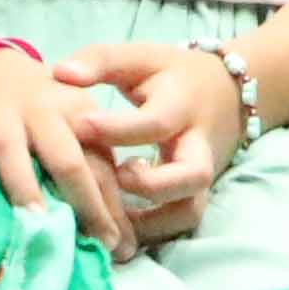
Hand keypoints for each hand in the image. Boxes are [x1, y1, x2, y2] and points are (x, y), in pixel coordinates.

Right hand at [0, 38, 132, 250]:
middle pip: (66, 158)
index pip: (100, 167)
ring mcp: (0, 113)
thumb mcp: (78, 127)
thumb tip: (115, 239)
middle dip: (81, 199)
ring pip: (12, 148)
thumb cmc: (45, 110)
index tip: (119, 248)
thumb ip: (95, 170)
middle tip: (90, 242)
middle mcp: (43, 112)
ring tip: (33, 219)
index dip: (111, 208)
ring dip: (23, 184)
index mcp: (79, 116)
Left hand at [55, 42, 245, 245]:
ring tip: (110, 211)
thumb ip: (100, 61)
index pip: (156, 122)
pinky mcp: (197, 193)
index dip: (118, 129)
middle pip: (193, 175)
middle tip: (114, 177)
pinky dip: (151, 231)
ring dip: (151, 221)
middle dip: (151, 186)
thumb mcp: (140, 58)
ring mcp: (202, 173)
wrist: (227, 91)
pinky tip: (118, 223)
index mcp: (181, 106)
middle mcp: (198, 144)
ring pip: (190, 210)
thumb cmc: (172, 75)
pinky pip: (180, 222)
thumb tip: (60, 73)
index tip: (80, 127)